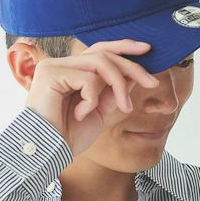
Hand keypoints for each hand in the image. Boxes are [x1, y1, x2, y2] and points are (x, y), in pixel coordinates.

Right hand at [25, 39, 159, 154]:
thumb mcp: (100, 113)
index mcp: (71, 71)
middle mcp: (61, 64)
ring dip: (119, 86)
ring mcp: (54, 66)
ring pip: (100, 63)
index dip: (123, 47)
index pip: (100, 51)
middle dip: (132, 67)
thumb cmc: (69, 136)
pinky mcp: (50, 73)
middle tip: (152, 83)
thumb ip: (114, 93)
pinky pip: (87, 79)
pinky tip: (81, 114)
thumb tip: (134, 74)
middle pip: (103, 53)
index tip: (147, 49)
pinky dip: (92, 99)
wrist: (47, 152)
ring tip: (124, 109)